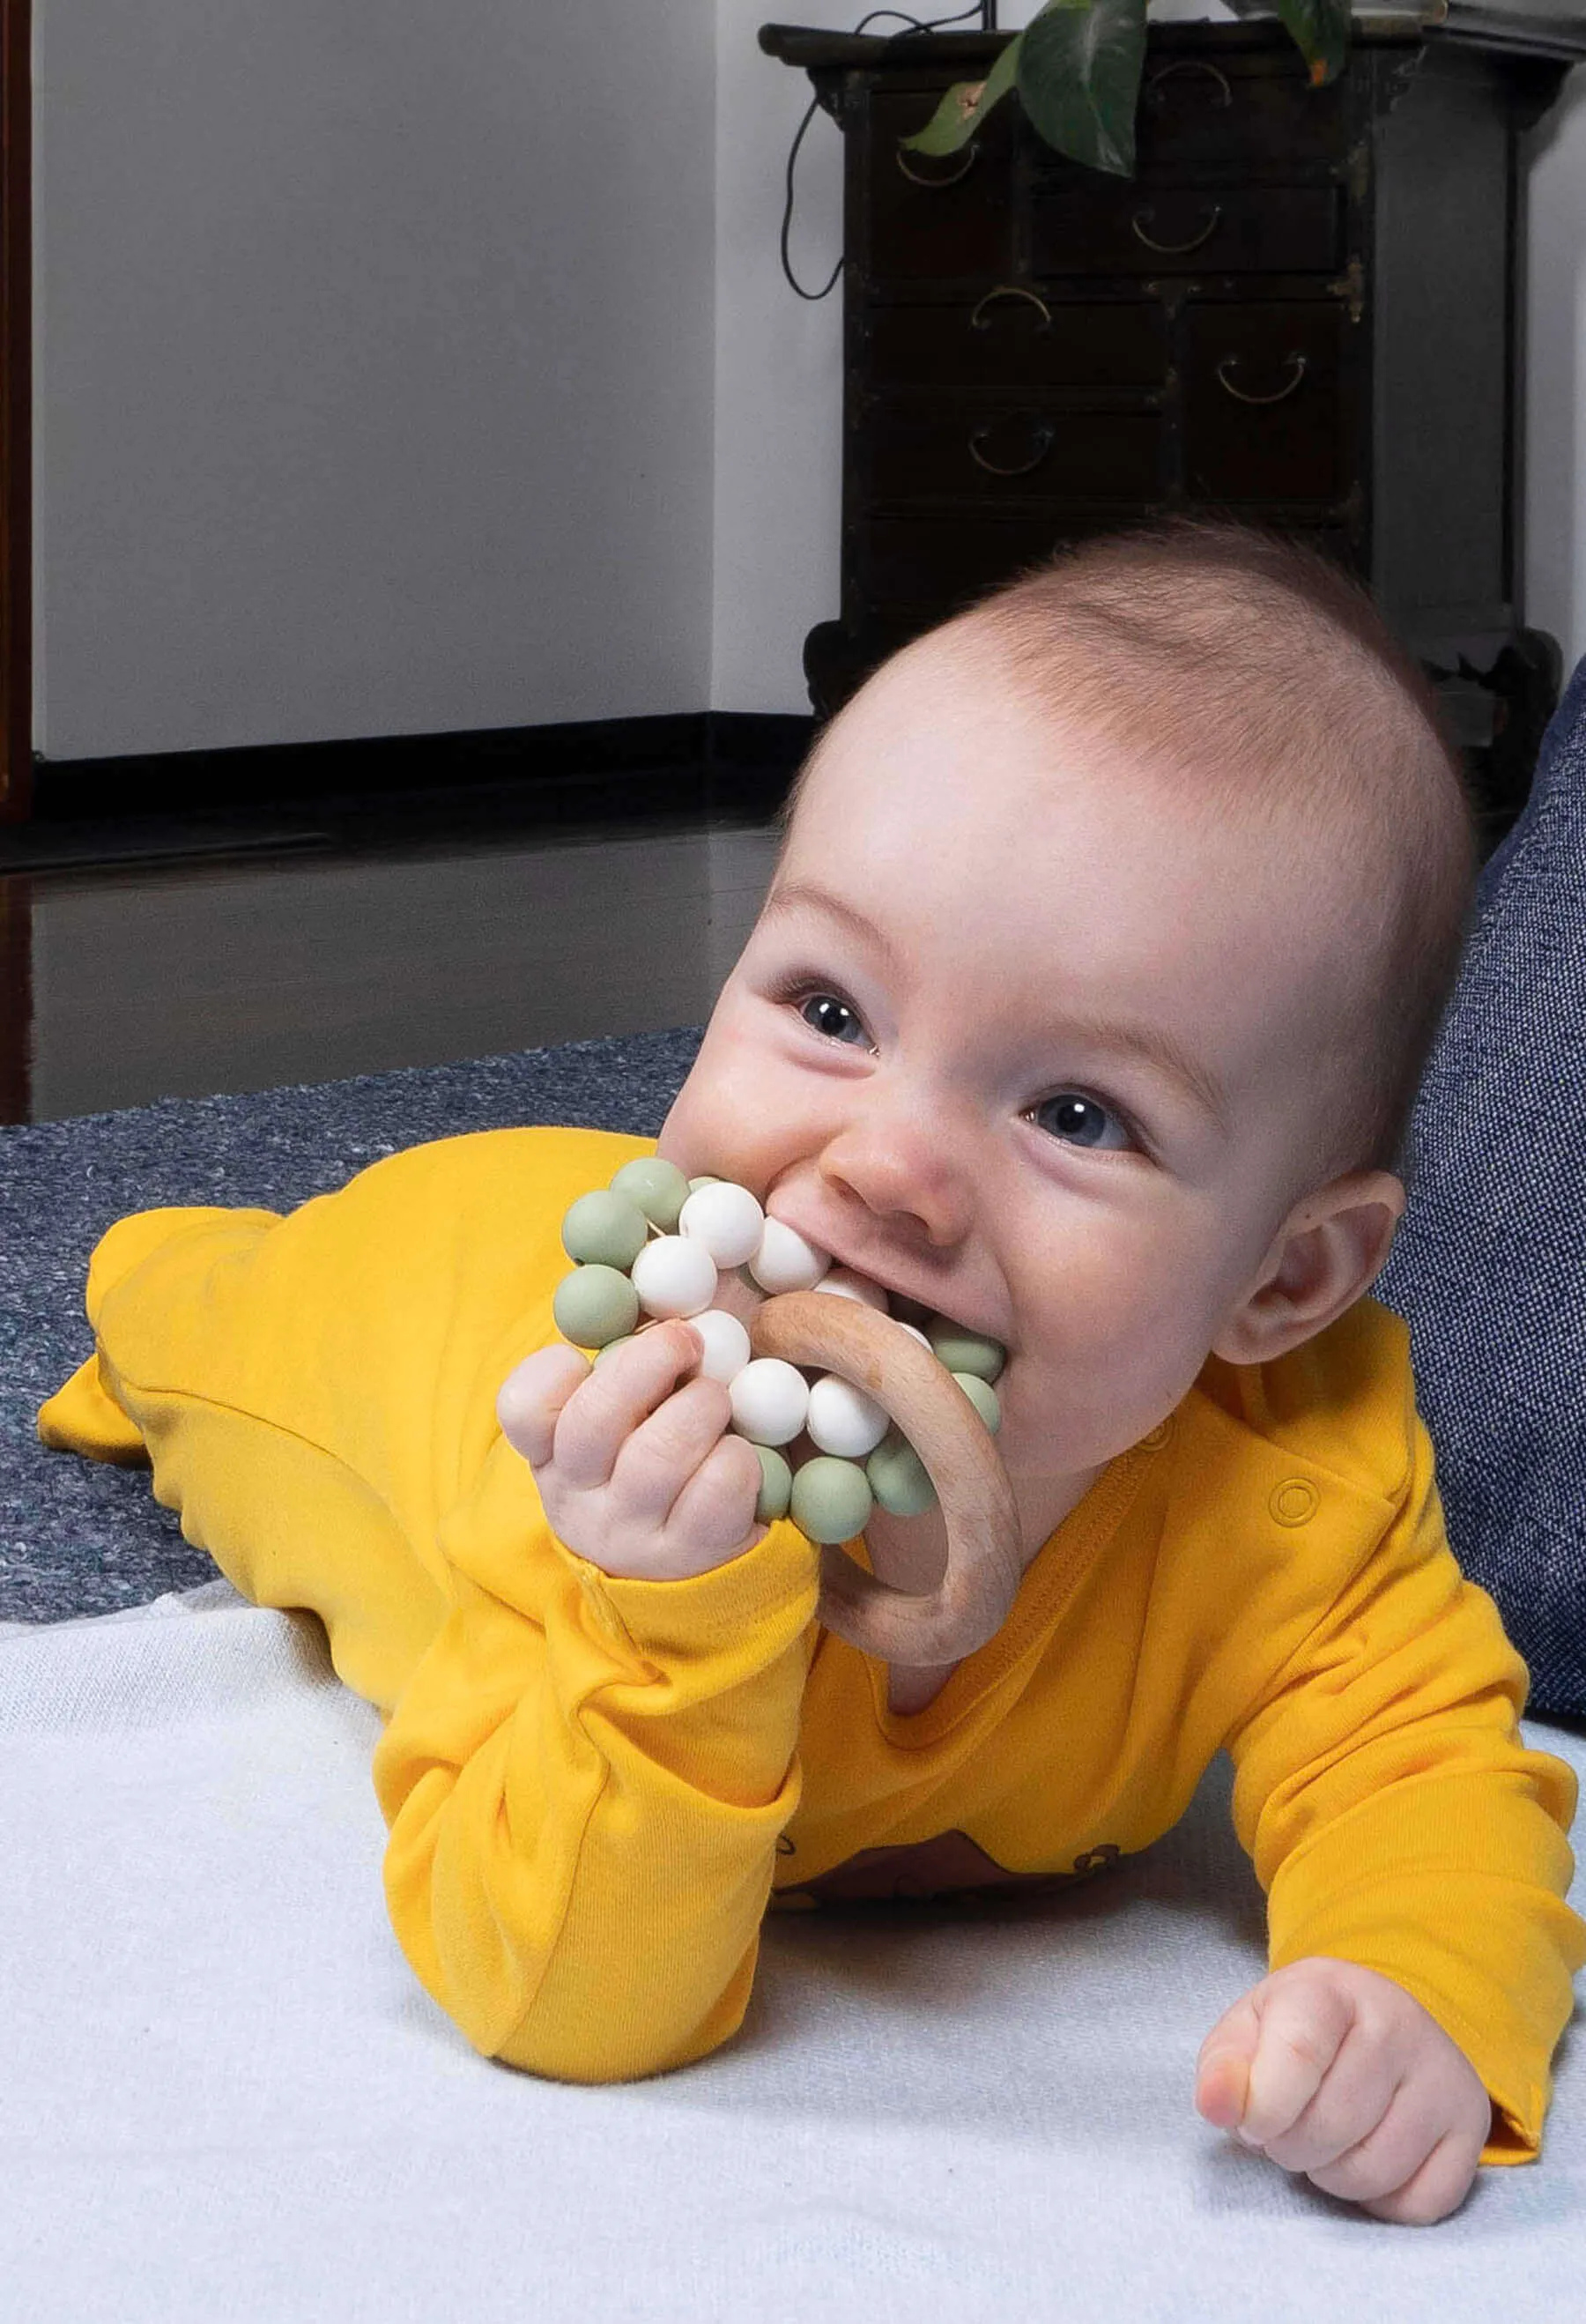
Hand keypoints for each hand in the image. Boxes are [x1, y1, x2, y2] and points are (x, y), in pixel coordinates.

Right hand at [496, 1321, 767, 1580]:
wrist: (678, 1579)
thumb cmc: (648, 1467)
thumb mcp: (615, 1429)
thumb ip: (623, 1374)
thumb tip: (662, 1289)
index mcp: (551, 1453)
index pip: (522, 1409)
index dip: (553, 1369)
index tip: (589, 1355)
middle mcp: (579, 1496)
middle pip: (594, 1419)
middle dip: (650, 1362)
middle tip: (687, 1340)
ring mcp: (630, 1532)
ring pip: (660, 1454)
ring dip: (702, 1406)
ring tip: (717, 1400)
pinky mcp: (688, 1554)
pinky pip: (717, 1489)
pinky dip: (739, 1457)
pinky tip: (739, 1453)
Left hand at [1194, 1957, 1493, 2223]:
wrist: (1376, 2023)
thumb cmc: (1299, 2033)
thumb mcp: (1248, 2031)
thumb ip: (1223, 2067)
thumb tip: (1217, 2104)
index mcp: (1333, 1988)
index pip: (1298, 2055)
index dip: (1263, 2108)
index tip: (1249, 2124)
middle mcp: (1400, 2023)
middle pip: (1333, 2124)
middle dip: (1290, 2146)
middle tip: (1286, 2128)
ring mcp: (1445, 2076)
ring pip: (1374, 2172)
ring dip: (1330, 2175)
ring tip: (1322, 2141)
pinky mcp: (1472, 2128)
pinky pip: (1417, 2205)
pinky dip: (1378, 2201)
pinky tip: (1366, 2157)